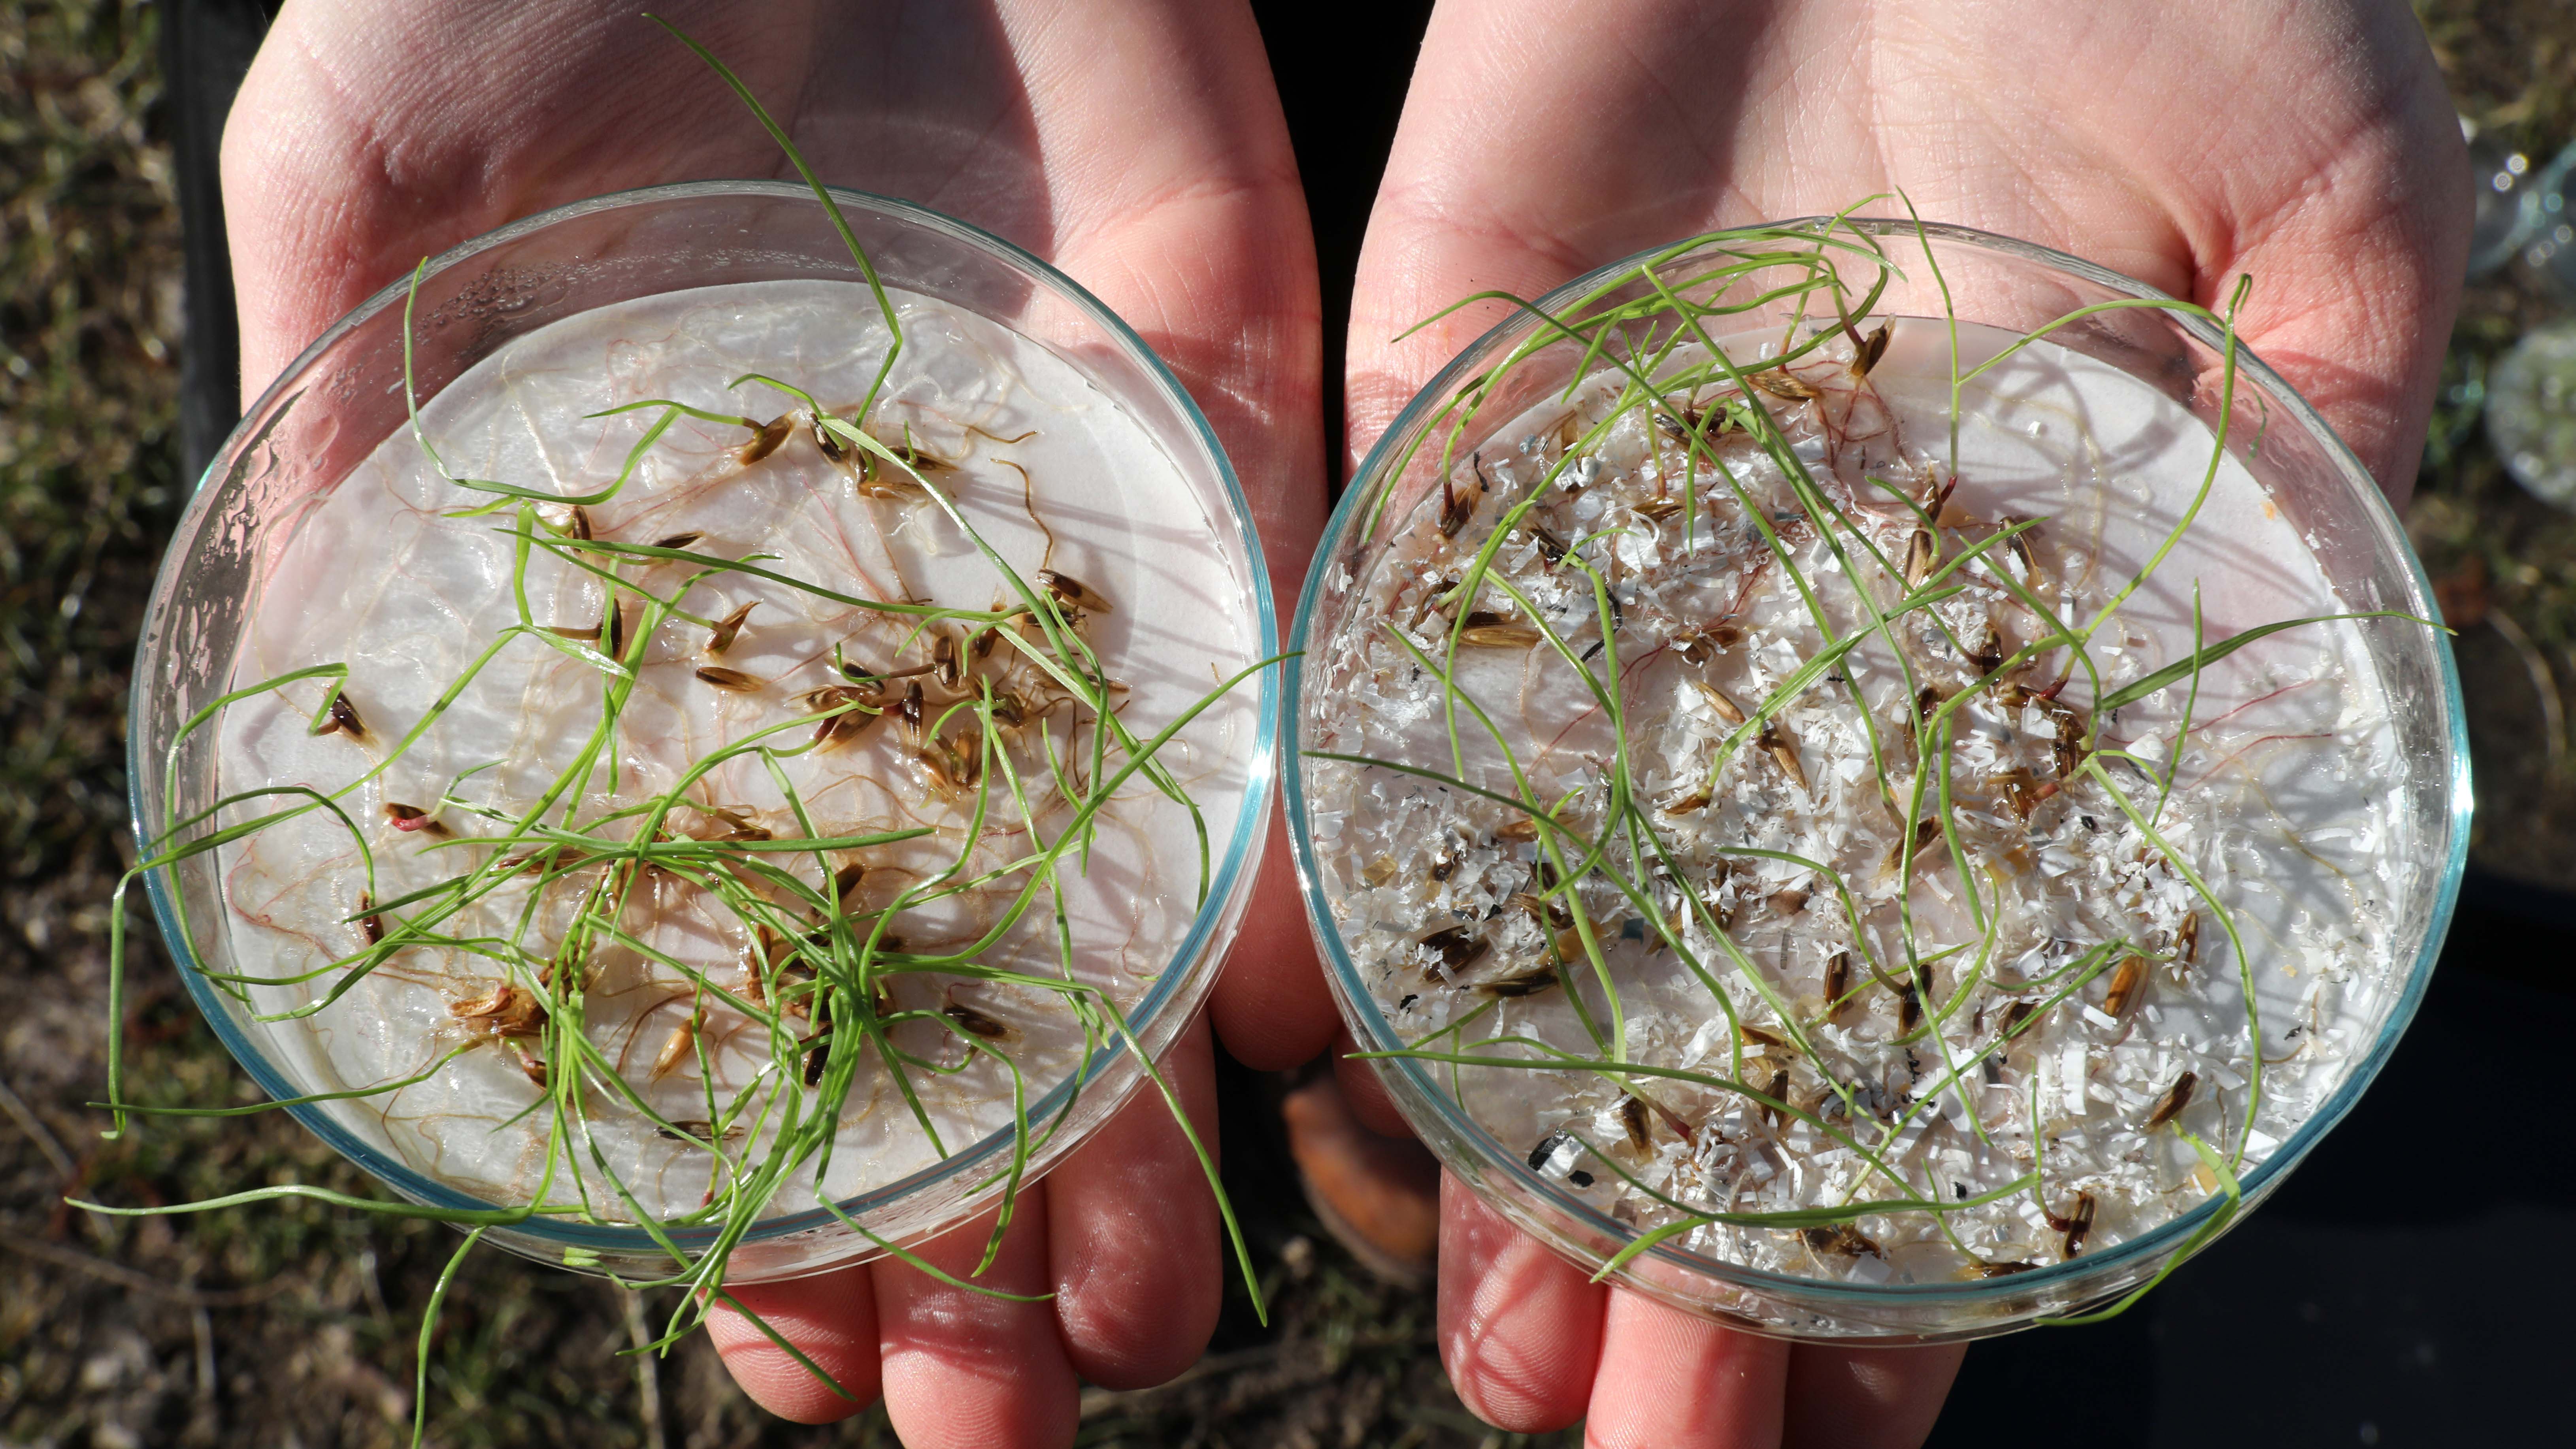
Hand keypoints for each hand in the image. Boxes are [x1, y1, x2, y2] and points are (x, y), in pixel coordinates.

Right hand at [223, 3, 1335, 1442]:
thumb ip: (349, 425)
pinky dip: (1295, 847)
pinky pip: (1286, 658)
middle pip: (958, 979)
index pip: (724, 965)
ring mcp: (1077, 534)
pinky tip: (1295, 1039)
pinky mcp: (1224, 408)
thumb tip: (300, 681)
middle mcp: (898, 624)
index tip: (788, 1349)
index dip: (749, 1176)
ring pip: (1135, 883)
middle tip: (1017, 1403)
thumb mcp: (367, 177)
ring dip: (1143, 1116)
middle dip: (980, 1208)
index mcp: (692, 627)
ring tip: (1151, 1313)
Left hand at [1343, 2, 2466, 1443]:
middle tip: (1633, 1431)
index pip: (1940, 986)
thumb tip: (2314, 692)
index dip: (1911, 1209)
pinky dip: (1321, 861)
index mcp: (1976, 643)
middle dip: (1675, 1227)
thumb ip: (2307, 449)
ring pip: (1513, 899)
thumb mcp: (2311, 208)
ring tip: (1489, 1332)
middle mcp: (1766, 645)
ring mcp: (1583, 559)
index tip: (1854, 1401)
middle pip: (1707, 997)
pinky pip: (1353, 679)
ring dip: (1494, 1127)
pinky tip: (1314, 1063)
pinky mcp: (1425, 439)